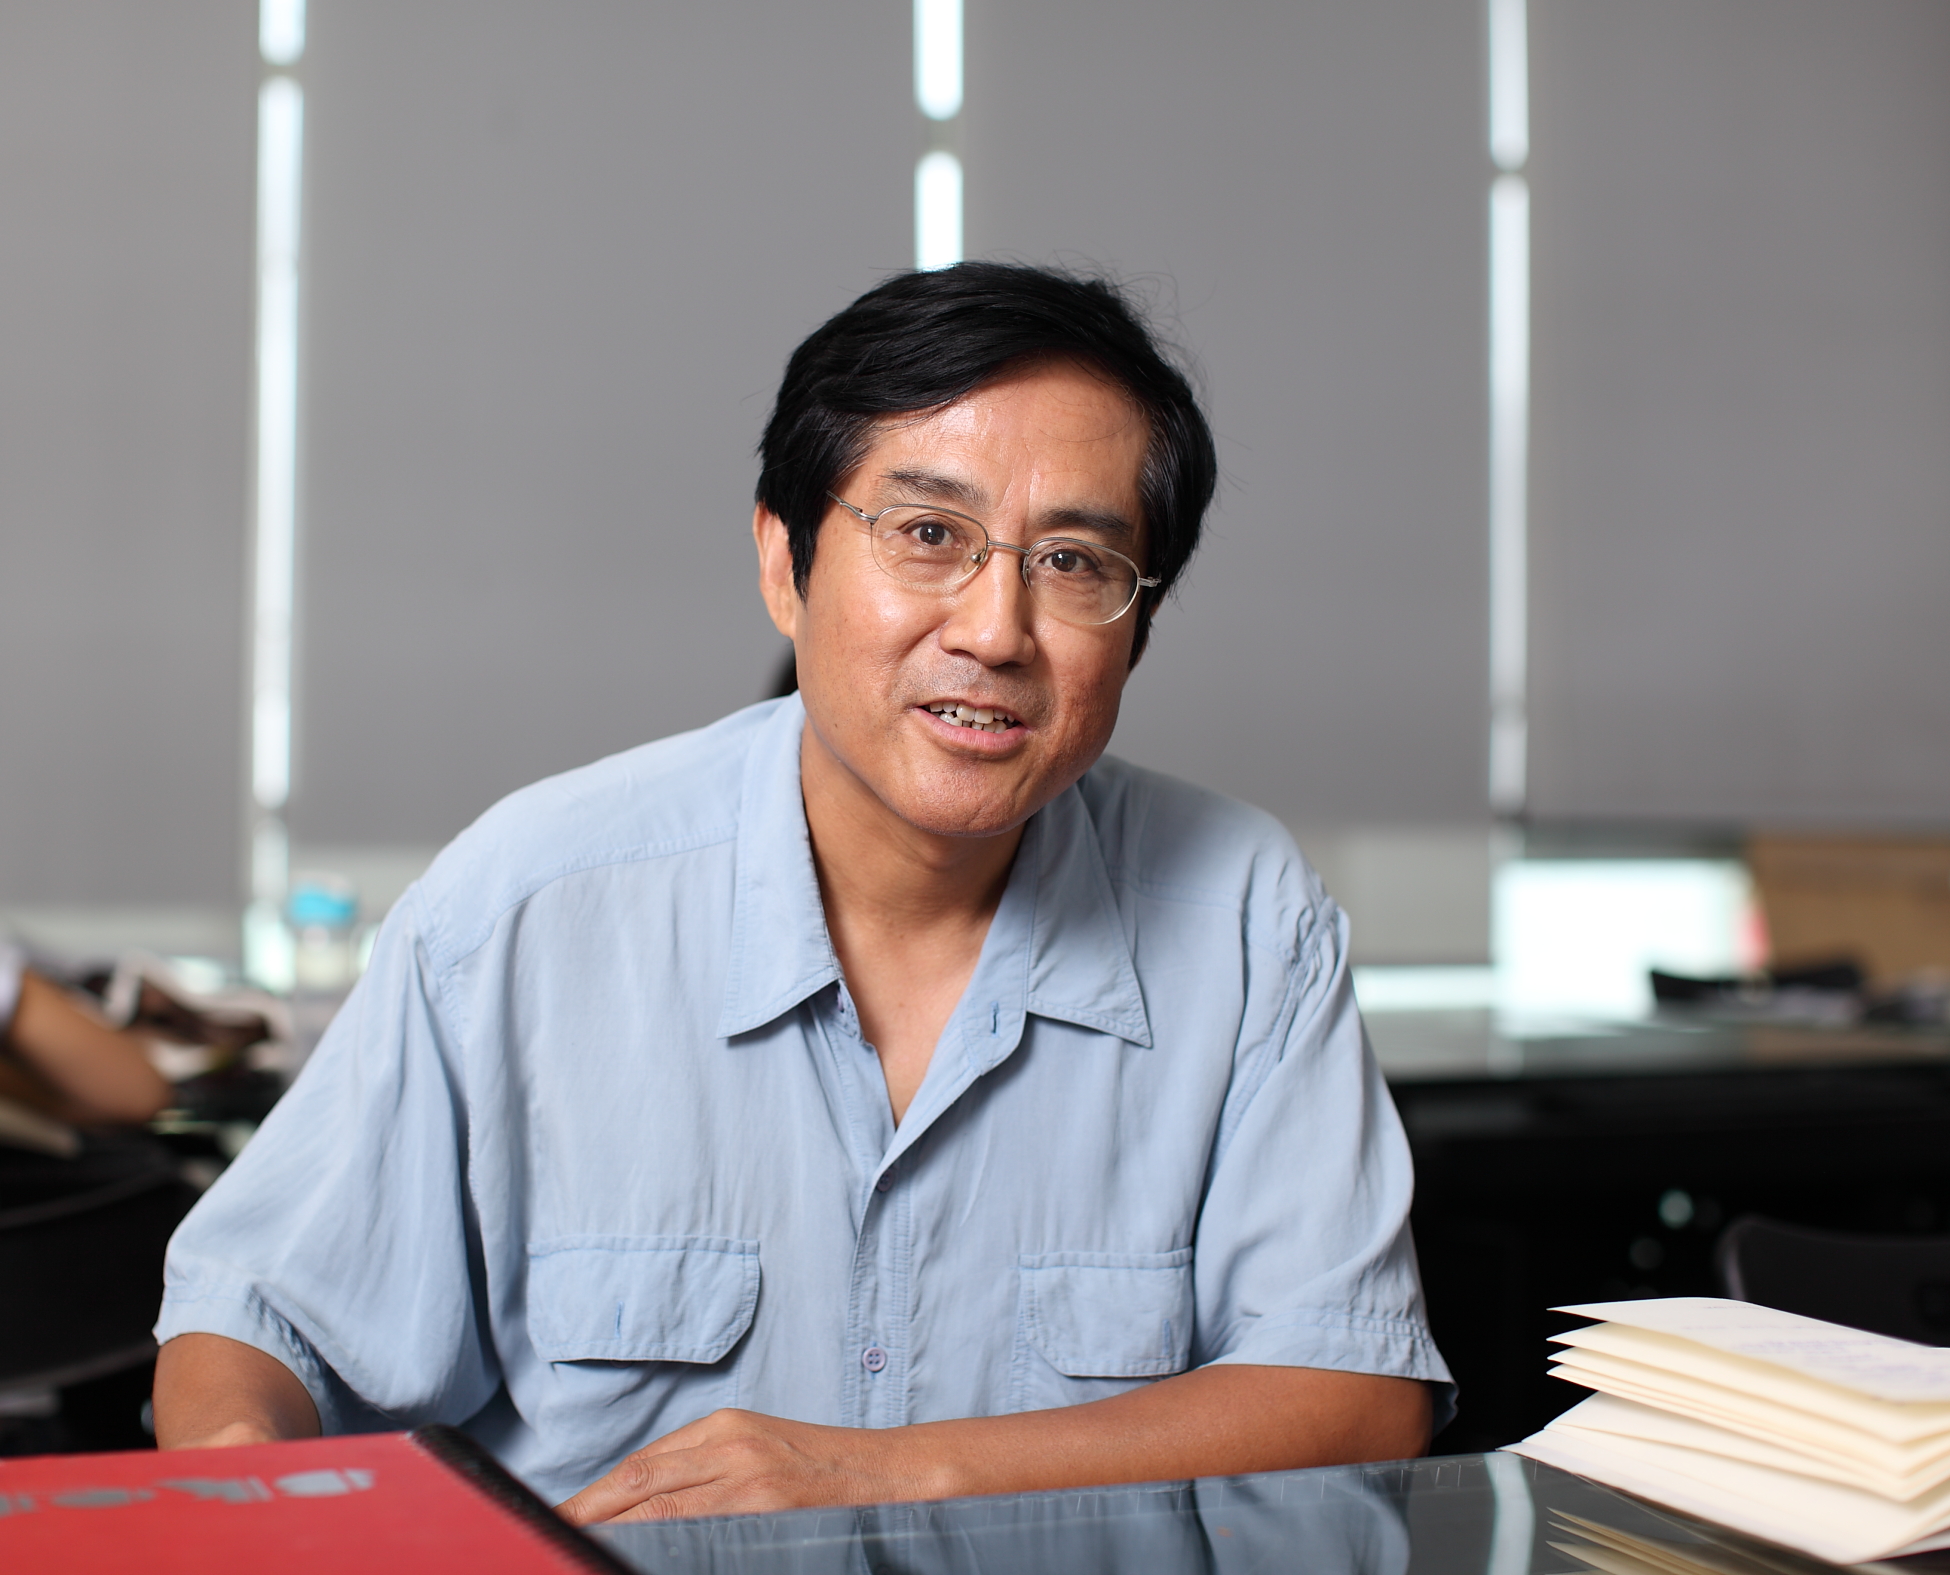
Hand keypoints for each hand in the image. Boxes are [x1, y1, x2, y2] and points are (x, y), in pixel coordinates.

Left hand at [556, 1408, 937, 1524]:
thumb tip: (638, 1502)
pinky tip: (636, 1552)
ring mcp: (749, 1482)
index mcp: (724, 1428)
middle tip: (547, 1538)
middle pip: (639, 1485)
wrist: (887, 1474)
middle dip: (588, 1515)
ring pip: (660, 1511)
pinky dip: (662, 1542)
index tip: (558, 1519)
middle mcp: (730, 1447)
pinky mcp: (766, 1509)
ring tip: (576, 1548)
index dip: (594, 1497)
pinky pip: (698, 1532)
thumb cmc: (819, 1468)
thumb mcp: (757, 1450)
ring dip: (613, 1532)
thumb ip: (702, 1468)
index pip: (640, 1467)